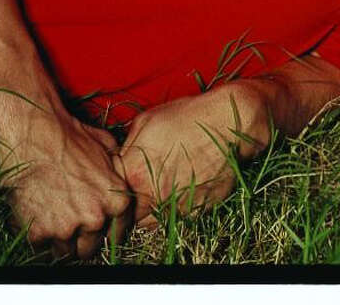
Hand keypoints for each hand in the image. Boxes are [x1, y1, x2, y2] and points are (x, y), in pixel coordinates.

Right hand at [0, 112, 133, 259]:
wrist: (34, 132)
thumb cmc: (69, 135)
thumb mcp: (105, 146)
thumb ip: (116, 167)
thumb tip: (120, 172)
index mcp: (116, 201)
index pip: (115, 236)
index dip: (103, 231)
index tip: (93, 227)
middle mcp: (95, 219)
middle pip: (89, 248)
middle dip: (80, 237)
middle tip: (69, 220)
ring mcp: (66, 229)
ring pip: (64, 252)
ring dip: (59, 239)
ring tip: (51, 216)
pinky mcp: (39, 233)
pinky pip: (40, 246)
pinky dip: (37, 233)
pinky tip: (36, 212)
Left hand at [116, 85, 268, 225]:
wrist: (228, 125)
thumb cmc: (187, 117)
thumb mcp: (146, 121)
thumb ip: (126, 146)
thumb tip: (118, 159)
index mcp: (135, 171)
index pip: (112, 192)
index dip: (113, 188)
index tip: (117, 184)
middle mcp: (152, 195)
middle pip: (128, 214)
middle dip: (128, 205)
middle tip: (135, 190)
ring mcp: (174, 207)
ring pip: (150, 222)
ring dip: (148, 211)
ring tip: (157, 189)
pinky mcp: (194, 212)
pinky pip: (174, 218)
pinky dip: (172, 209)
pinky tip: (178, 188)